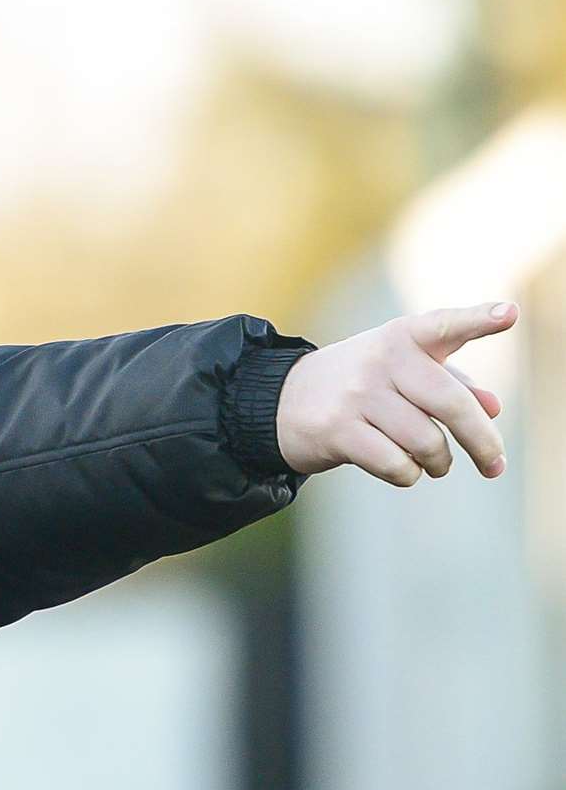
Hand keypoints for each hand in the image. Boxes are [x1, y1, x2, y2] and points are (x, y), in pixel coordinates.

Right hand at [276, 301, 517, 484]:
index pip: (443, 326)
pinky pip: (397, 466)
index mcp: (400, 338)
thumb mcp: (402, 372)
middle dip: (482, 443)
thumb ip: (452, 383)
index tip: (508, 314)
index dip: (477, 320)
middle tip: (494, 465)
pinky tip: (401, 468)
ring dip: (439, 464)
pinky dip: (408, 475)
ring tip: (434, 464)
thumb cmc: (359, 385)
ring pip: (427, 443)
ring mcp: (356, 395)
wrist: (281, 400)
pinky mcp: (337, 430)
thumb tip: (493, 407)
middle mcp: (379, 360)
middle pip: (451, 405)